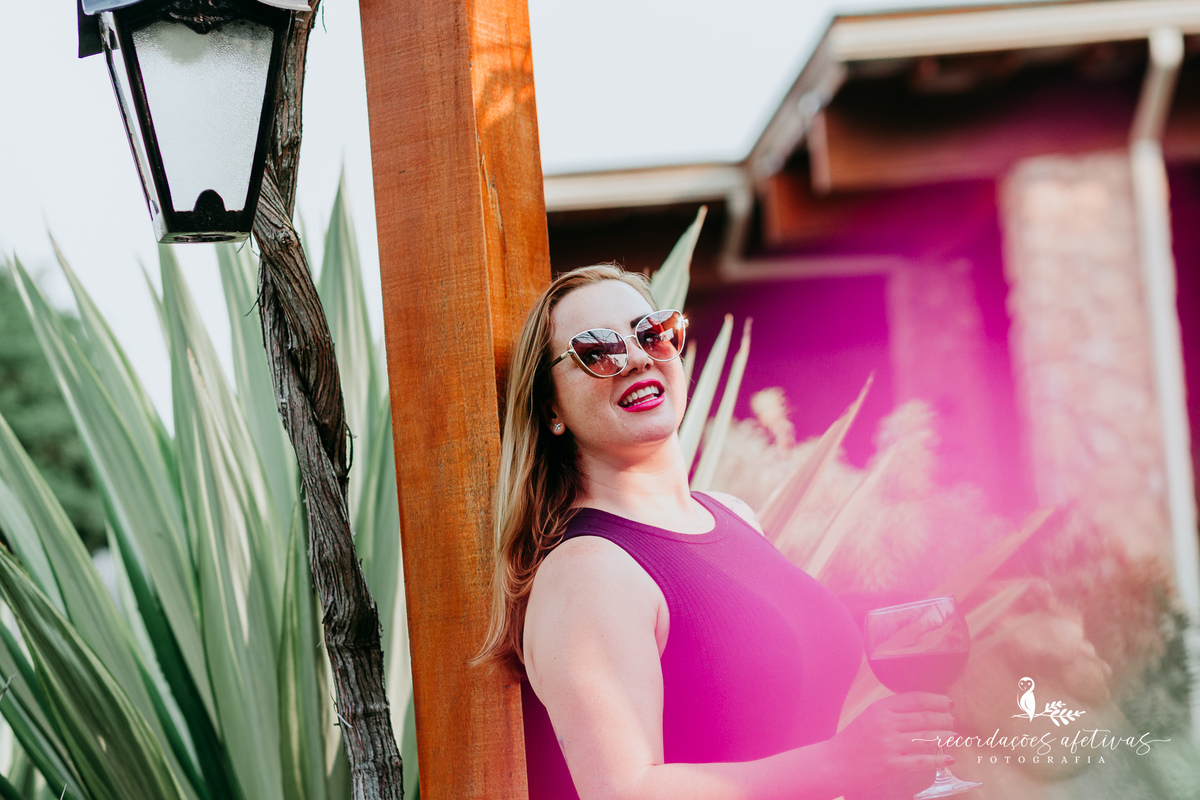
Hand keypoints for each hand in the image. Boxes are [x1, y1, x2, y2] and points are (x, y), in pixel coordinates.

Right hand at [827, 693, 955, 792]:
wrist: (835, 764)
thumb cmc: (852, 741)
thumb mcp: (869, 717)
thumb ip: (890, 712)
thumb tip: (920, 709)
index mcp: (879, 709)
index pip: (914, 699)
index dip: (935, 700)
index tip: (948, 702)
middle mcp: (886, 724)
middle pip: (924, 718)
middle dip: (944, 719)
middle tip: (954, 721)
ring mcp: (889, 745)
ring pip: (926, 738)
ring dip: (945, 737)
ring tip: (955, 737)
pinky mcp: (892, 765)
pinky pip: (922, 761)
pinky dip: (938, 760)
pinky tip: (948, 759)